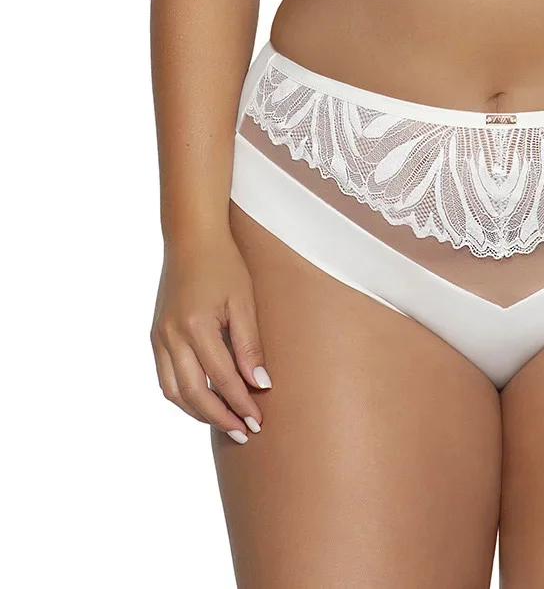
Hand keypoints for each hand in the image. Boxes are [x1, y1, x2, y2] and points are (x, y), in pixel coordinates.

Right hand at [150, 230, 270, 444]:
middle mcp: (172, 335)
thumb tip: (260, 384)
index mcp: (196, 325)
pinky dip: (182, 396)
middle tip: (243, 432)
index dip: (240, 403)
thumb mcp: (244, 300)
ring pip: (173, 392)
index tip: (258, 421)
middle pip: (194, 393)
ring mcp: (159, 336)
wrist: (191, 238)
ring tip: (224, 422)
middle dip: (220, 417)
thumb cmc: (224, 264)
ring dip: (198, 413)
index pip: (221, 378)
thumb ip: (250, 343)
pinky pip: (164, 377)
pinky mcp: (155, 335)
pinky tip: (201, 401)